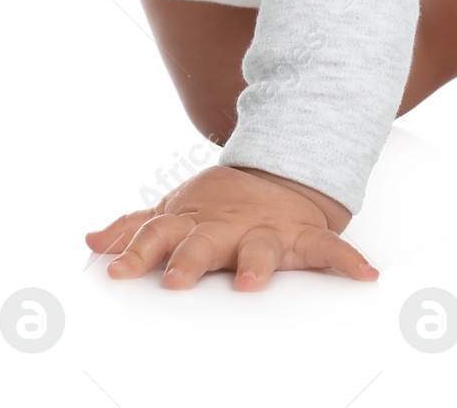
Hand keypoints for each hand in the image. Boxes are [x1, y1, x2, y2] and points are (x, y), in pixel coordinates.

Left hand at [83, 163, 376, 290]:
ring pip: (260, 248)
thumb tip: (90, 241)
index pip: (158, 235)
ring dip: (257, 264)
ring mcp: (266, 231)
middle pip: (204, 243)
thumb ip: (134, 229)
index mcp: (193, 223)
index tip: (116, 271)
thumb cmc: (219, 205)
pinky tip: (365, 275)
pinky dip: (348, 260)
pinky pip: (328, 250)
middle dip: (190, 261)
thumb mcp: (174, 212)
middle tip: (176, 280)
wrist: (278, 174)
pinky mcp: (303, 236)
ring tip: (251, 282)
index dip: (137, 251)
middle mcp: (227, 228)